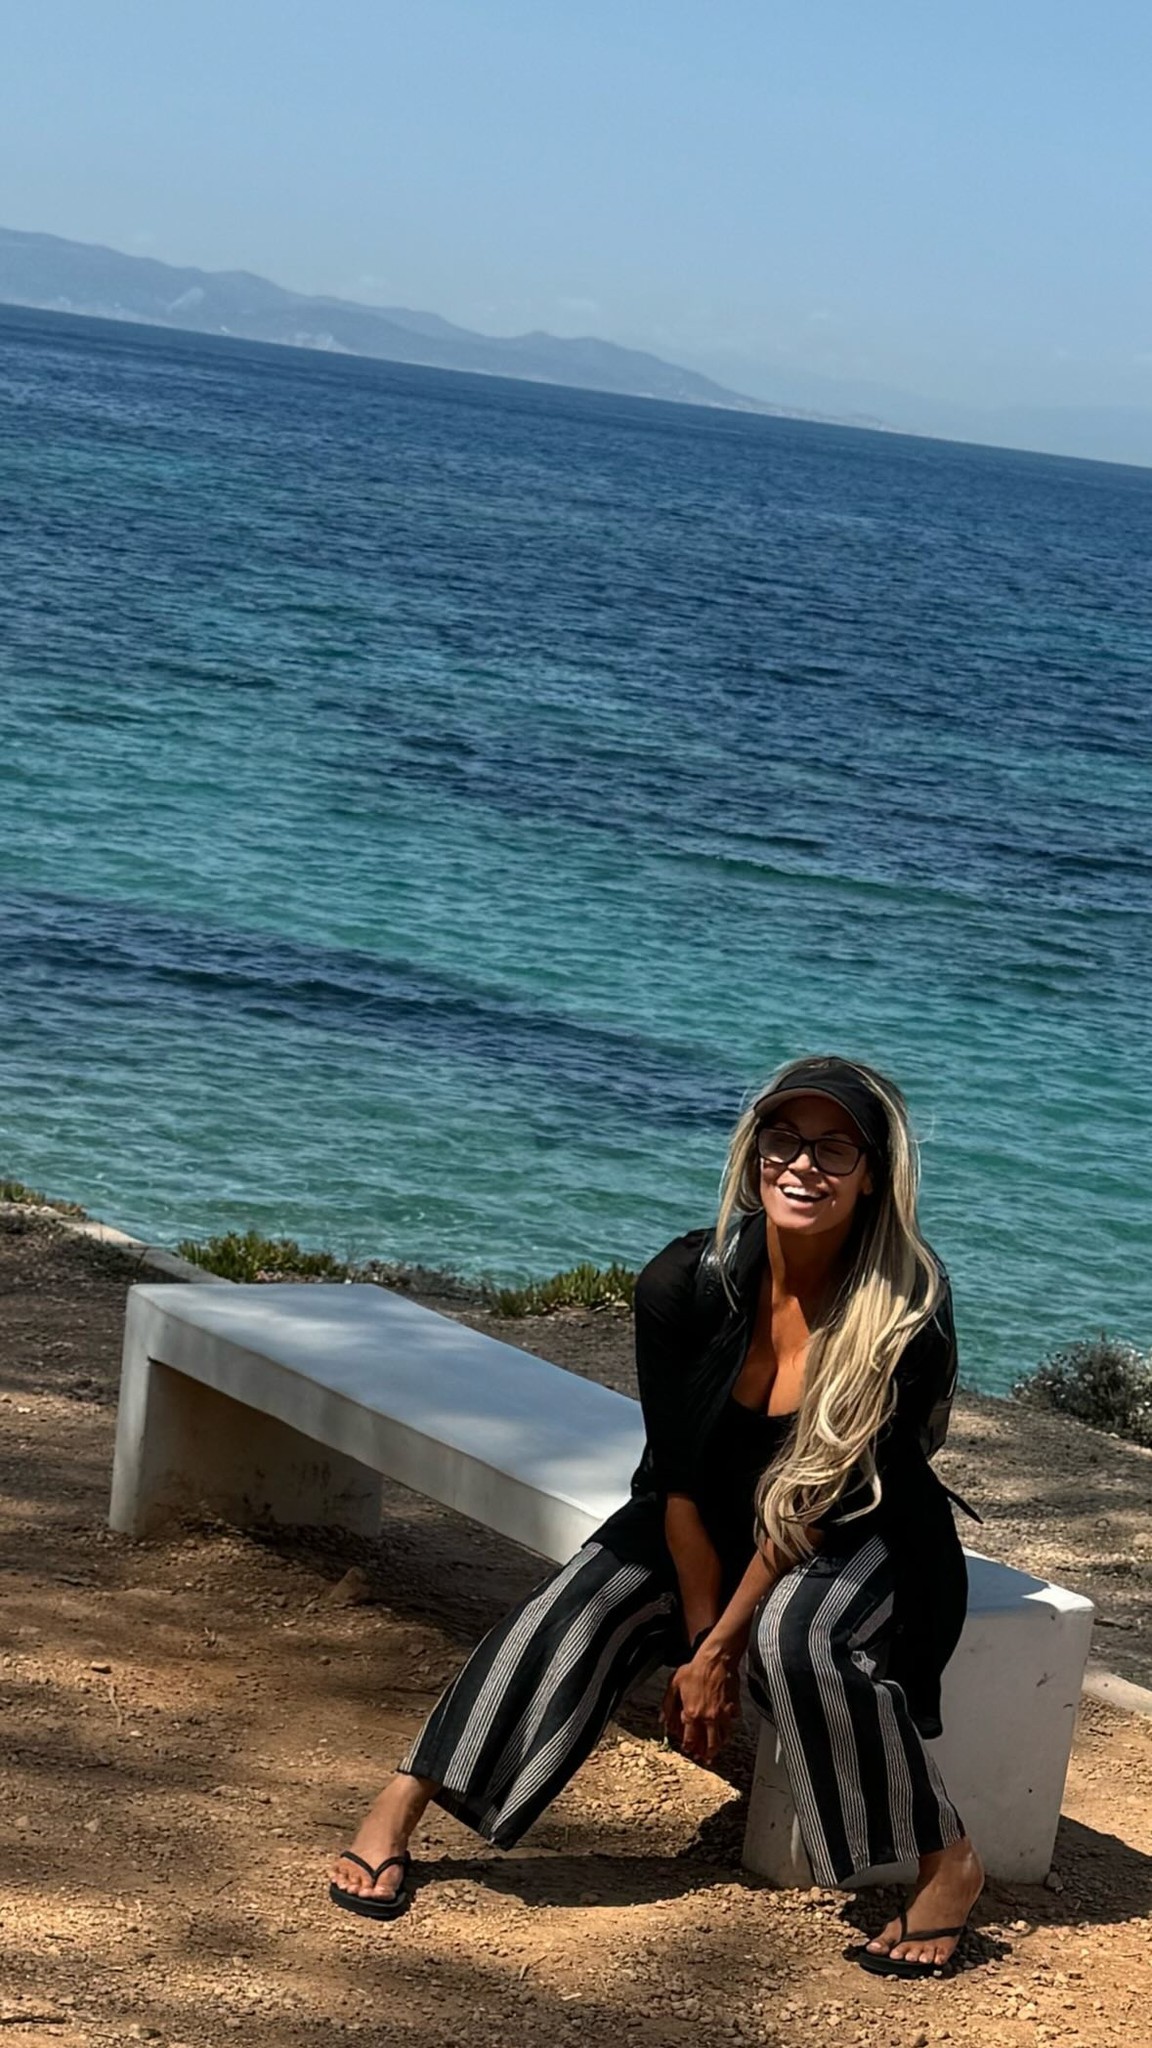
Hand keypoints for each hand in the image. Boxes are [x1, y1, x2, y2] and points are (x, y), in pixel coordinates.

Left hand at [661, 1645, 739, 1763]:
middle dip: (707, 1754)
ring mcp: (722, 1714)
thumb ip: (667, 1705)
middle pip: (709, 1744)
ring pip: (722, 1737)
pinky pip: (732, 1723)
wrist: (716, 1660)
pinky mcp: (733, 1708)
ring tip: (717, 1750)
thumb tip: (662, 1720)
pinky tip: (726, 1730)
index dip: (689, 1747)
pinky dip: (729, 1729)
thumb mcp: (674, 1684)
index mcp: (692, 1714)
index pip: (690, 1739)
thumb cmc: (695, 1670)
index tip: (690, 1750)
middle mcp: (708, 1718)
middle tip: (706, 1759)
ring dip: (719, 1746)